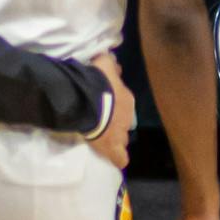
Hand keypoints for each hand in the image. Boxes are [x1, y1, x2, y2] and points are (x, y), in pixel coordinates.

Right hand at [86, 52, 133, 170]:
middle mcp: (128, 116)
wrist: (91, 100)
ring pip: (123, 139)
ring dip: (116, 138)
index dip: (114, 105)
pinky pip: (119, 157)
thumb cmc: (96, 81)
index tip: (104, 105)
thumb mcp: (104, 65)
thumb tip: (113, 60)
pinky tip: (114, 159)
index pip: (124, 103)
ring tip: (103, 138)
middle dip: (116, 122)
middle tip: (102, 122)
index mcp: (127, 98)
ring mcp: (121, 132)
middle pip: (124, 122)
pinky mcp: (112, 146)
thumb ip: (110, 64)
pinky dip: (117, 158)